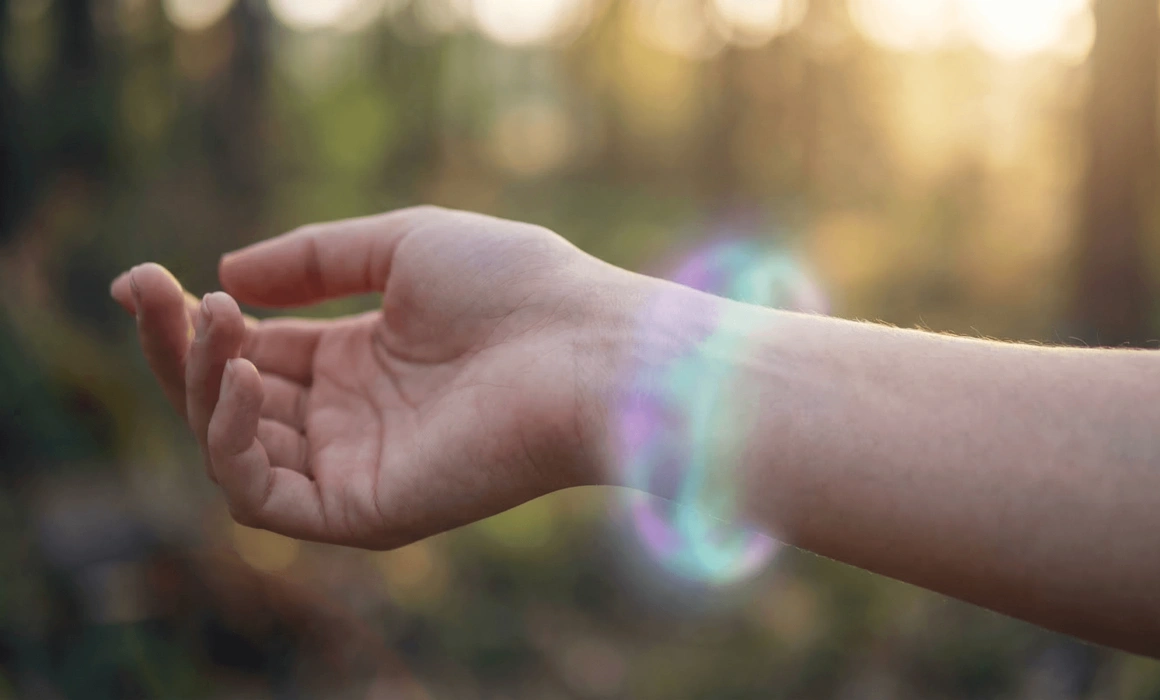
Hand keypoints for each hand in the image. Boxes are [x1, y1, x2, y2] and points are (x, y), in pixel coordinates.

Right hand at [112, 206, 628, 548]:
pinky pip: (262, 494)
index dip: (193, 319)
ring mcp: (353, 468)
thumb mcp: (402, 247)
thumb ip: (314, 260)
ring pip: (230, 446)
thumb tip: (225, 274)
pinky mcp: (363, 512)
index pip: (251, 351)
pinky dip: (230, 439)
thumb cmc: (517, 288)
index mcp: (359, 362)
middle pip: (227, 400)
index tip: (144, 278)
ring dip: (197, 382)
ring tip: (211, 319)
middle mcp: (349, 420)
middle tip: (144, 288)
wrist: (588, 347)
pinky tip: (240, 375)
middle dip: (175, 346)